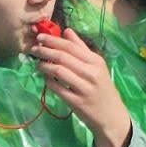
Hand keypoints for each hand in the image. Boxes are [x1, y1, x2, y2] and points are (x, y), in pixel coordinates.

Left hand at [29, 23, 133, 146]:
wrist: (111, 115)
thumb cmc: (103, 88)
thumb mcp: (97, 66)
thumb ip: (81, 48)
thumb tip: (67, 31)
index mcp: (96, 61)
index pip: (71, 46)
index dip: (53, 40)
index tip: (40, 37)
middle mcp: (91, 73)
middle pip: (63, 57)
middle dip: (45, 51)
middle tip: (34, 49)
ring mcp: (84, 88)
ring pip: (58, 71)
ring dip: (44, 66)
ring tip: (38, 63)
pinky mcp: (76, 102)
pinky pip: (57, 88)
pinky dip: (48, 81)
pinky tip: (44, 78)